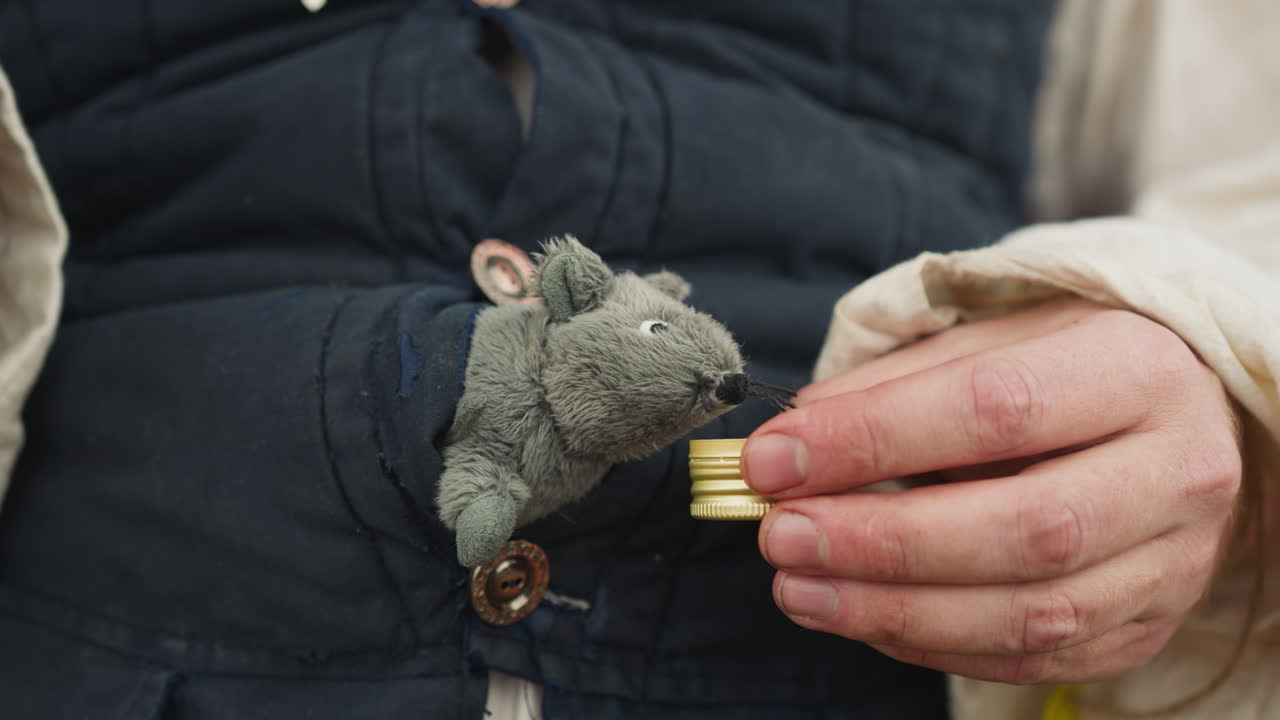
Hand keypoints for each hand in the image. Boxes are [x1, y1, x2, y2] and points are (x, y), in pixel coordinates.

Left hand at [742, 299, 1242, 683]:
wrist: (1181, 422)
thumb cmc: (1065, 370)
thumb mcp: (991, 341)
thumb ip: (895, 384)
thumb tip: (794, 441)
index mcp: (1137, 371)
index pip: (993, 409)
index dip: (871, 440)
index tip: (773, 459)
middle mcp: (1175, 472)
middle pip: (1021, 529)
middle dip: (880, 540)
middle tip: (781, 534)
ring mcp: (1170, 564)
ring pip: (1028, 614)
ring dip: (891, 610)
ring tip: (797, 586)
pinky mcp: (1144, 628)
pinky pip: (1029, 658)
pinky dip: (927, 644)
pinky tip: (859, 615)